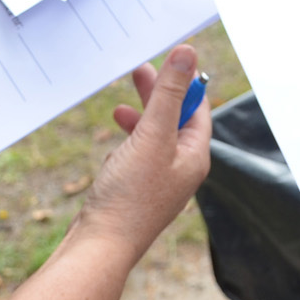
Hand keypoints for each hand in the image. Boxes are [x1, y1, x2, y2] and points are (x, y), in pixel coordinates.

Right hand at [76, 46, 211, 258]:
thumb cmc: (130, 194)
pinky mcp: (138, 191)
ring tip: (120, 104)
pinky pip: (139, 156)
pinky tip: (114, 144)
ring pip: (155, 138)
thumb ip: (168, 93)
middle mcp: (182, 169)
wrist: (101, 247)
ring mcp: (160, 182)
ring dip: (141, 116)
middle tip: (139, 69)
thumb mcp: (152, 134)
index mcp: (195, 156)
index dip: (185, 82)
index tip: (168, 58)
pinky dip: (129, 142)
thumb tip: (187, 53)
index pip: (198, 109)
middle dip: (159, 95)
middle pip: (176, 121)